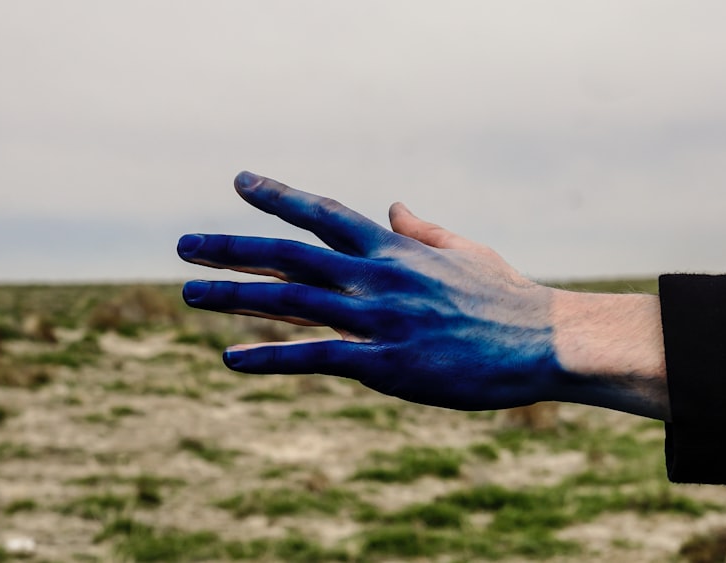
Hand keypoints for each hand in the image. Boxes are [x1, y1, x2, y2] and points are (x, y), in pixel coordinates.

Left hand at [177, 171, 564, 410]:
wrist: (542, 342)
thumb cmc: (506, 297)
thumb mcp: (464, 249)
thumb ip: (421, 228)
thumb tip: (392, 204)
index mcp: (394, 249)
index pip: (324, 213)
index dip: (279, 196)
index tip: (240, 182)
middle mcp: (376, 276)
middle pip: (289, 254)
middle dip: (232, 248)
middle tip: (184, 246)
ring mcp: (377, 318)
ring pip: (290, 301)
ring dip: (233, 297)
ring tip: (189, 292)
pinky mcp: (385, 363)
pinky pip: (316, 358)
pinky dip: (269, 358)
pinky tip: (231, 360)